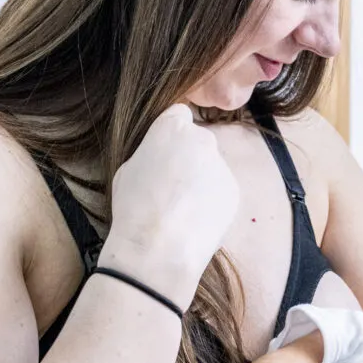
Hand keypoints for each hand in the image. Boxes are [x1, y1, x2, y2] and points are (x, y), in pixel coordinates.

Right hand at [102, 104, 239, 305]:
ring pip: (211, 168)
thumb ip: (151, 152)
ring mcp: (221, 165)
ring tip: (182, 209)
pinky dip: (212, 201)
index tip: (166, 151)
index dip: (172, 133)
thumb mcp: (128, 169)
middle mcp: (202, 139)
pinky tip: (194, 219)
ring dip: (201, 181)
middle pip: (198, 142)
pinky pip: (221, 190)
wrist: (158, 247)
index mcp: (171, 127)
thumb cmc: (134, 208)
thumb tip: (162, 156)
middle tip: (172, 186)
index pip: (179, 114)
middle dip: (189, 157)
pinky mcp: (234, 190)